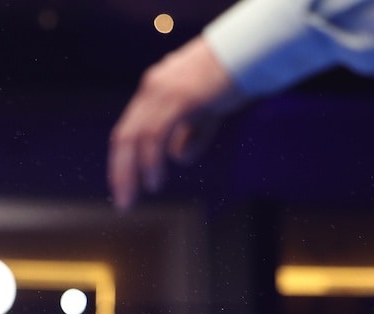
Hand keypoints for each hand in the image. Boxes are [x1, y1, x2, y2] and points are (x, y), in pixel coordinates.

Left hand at [108, 36, 244, 209]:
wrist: (254, 49)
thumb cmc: (234, 76)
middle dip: (121, 173)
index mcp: (154, 89)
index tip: (123, 187)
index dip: (122, 162)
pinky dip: (152, 161)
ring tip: (144, 193)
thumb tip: (178, 158)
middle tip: (124, 203)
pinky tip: (155, 181)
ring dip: (135, 172)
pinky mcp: (181, 97)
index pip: (127, 130)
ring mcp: (164, 91)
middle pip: (124, 137)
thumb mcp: (207, 109)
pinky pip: (156, 135)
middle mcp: (152, 89)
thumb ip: (191, 132)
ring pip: (136, 138)